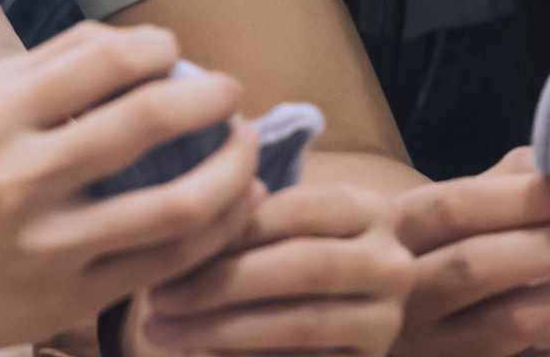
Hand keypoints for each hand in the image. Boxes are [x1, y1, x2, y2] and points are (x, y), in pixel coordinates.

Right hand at [0, 23, 264, 353]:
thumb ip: (58, 61)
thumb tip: (142, 41)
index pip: (105, 58)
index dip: (161, 47)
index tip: (178, 54)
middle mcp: (22, 176)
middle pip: (149, 122)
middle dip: (212, 99)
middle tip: (232, 93)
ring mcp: (51, 244)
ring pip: (175, 205)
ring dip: (232, 170)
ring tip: (245, 147)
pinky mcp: (72, 299)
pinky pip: (168, 261)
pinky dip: (217, 229)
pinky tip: (235, 205)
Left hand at [143, 184, 419, 356]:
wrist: (343, 303)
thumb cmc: (290, 251)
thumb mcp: (278, 226)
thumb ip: (246, 218)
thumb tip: (198, 218)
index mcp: (369, 209)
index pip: (298, 210)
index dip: (233, 227)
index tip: (169, 244)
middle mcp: (390, 263)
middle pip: (303, 267)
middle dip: (221, 284)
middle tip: (159, 298)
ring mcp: (387, 320)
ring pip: (302, 325)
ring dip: (224, 331)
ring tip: (165, 332)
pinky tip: (201, 356)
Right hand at [392, 148, 549, 356]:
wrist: (418, 307)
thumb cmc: (452, 242)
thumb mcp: (464, 203)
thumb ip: (512, 179)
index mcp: (391, 234)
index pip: (452, 209)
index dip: (524, 197)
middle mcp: (401, 296)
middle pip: (476, 267)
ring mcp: (435, 348)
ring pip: (512, 323)